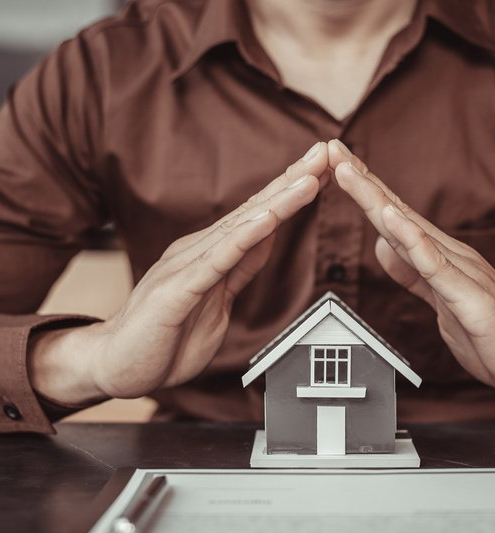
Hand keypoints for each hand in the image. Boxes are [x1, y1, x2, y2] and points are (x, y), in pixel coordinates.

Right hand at [28, 142, 329, 402]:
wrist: (117, 365)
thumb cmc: (166, 337)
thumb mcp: (217, 300)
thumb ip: (239, 269)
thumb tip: (266, 240)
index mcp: (211, 254)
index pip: (258, 217)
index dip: (290, 192)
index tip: (322, 169)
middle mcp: (199, 251)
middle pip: (254, 211)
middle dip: (292, 180)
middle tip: (325, 152)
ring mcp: (187, 267)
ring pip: (240, 229)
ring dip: (277, 202)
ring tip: (309, 178)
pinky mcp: (177, 291)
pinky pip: (217, 262)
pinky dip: (243, 239)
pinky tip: (267, 220)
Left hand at [327, 139, 494, 411]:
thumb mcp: (442, 302)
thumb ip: (414, 274)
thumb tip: (385, 246)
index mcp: (439, 258)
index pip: (395, 219)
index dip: (364, 192)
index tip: (335, 164)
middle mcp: (449, 256)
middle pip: (397, 214)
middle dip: (361, 182)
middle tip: (332, 148)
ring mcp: (461, 273)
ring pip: (411, 231)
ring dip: (378, 201)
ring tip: (349, 172)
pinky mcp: (470, 298)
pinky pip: (436, 267)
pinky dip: (412, 241)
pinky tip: (392, 220)